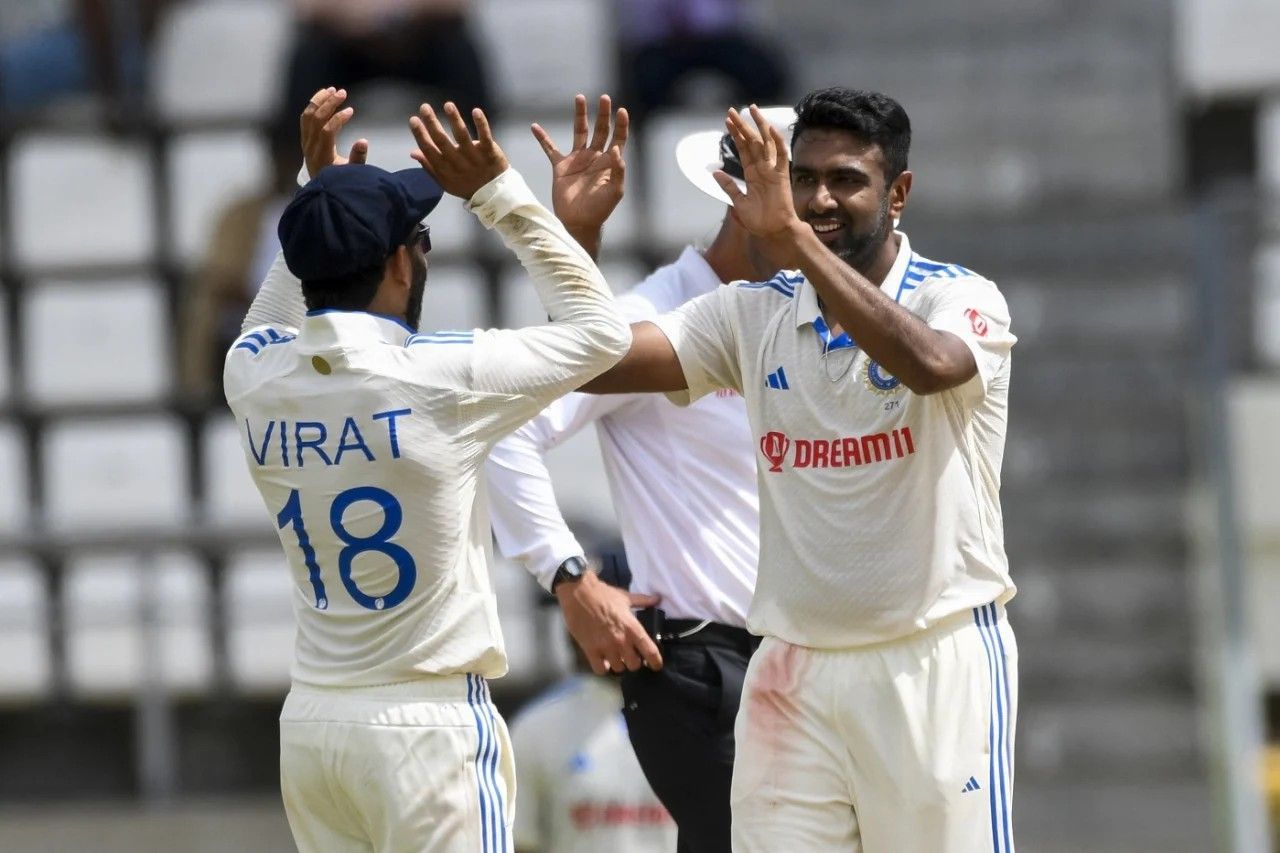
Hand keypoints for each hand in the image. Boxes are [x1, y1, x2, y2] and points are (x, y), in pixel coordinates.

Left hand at [300, 87, 368, 178]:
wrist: (322, 189)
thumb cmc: (340, 180)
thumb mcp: (352, 173)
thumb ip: (358, 158)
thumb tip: (364, 140)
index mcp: (321, 156)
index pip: (326, 131)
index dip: (338, 118)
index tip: (351, 110)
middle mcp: (310, 147)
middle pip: (316, 119)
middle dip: (329, 104)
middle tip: (343, 92)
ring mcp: (305, 142)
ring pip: (308, 116)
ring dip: (319, 101)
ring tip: (332, 90)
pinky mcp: (305, 138)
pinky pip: (305, 118)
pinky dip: (314, 105)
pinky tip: (323, 96)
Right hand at [409, 102, 509, 198]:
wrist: (493, 196)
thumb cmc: (465, 185)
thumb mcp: (445, 181)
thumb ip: (429, 166)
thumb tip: (413, 152)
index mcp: (445, 169)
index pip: (429, 150)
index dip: (420, 135)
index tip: (413, 119)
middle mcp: (458, 163)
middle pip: (442, 141)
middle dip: (432, 123)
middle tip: (424, 107)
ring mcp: (474, 157)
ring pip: (463, 137)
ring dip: (455, 119)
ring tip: (448, 105)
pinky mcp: (489, 152)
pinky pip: (485, 136)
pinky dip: (481, 124)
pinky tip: (476, 111)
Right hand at [535, 94, 627, 232]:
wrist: (579, 222)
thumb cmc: (600, 209)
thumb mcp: (615, 191)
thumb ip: (618, 171)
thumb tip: (617, 150)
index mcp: (609, 162)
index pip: (618, 138)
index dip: (620, 124)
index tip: (621, 111)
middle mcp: (595, 156)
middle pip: (601, 129)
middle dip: (603, 114)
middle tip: (605, 98)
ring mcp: (578, 159)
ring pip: (579, 131)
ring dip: (580, 115)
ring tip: (580, 97)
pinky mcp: (561, 166)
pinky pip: (550, 149)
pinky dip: (542, 138)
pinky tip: (535, 126)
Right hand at [555, 572, 662, 673]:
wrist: (578, 592)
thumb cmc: (603, 594)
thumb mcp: (625, 597)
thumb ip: (642, 601)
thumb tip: (657, 599)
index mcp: (632, 628)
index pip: (650, 651)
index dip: (656, 662)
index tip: (656, 665)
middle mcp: (621, 641)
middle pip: (634, 665)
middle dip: (634, 661)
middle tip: (629, 655)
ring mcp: (605, 647)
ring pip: (618, 668)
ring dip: (618, 663)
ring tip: (615, 657)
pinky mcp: (590, 650)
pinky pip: (600, 670)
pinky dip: (603, 667)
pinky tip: (602, 660)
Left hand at [713, 105, 805, 261]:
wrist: (774, 231)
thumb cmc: (760, 220)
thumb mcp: (739, 202)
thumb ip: (729, 187)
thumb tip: (715, 173)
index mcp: (752, 174)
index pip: (743, 149)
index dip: (735, 135)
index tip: (727, 121)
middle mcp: (762, 168)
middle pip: (752, 141)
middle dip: (742, 126)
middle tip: (731, 111)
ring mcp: (772, 170)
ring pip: (765, 143)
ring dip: (758, 126)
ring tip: (751, 109)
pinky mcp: (782, 175)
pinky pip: (781, 155)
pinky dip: (776, 142)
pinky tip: (769, 129)